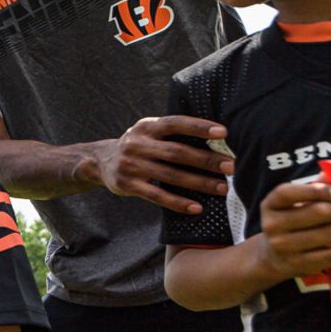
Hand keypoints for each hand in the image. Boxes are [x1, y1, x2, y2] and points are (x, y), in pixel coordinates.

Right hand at [94, 115, 233, 213]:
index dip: (199, 127)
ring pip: (170, 176)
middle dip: (206, 160)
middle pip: (177, 152)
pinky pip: (157, 195)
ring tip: (222, 188)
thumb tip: (216, 139)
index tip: (223, 133)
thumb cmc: (138, 146)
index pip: (175, 123)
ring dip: (199, 183)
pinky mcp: (128, 185)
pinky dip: (178, 202)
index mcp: (146, 127)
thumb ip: (172, 133)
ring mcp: (131, 165)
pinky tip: (196, 208)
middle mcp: (137, 143)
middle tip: (231, 167)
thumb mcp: (148, 132)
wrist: (99, 161)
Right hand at [256, 181, 330, 279]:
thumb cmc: (292, 220)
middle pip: (319, 212)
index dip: (323, 191)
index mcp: (270, 204)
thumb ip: (317, 186)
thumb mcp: (296, 202)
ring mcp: (285, 247)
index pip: (294, 192)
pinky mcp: (301, 265)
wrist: (274, 256)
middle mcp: (272, 225)